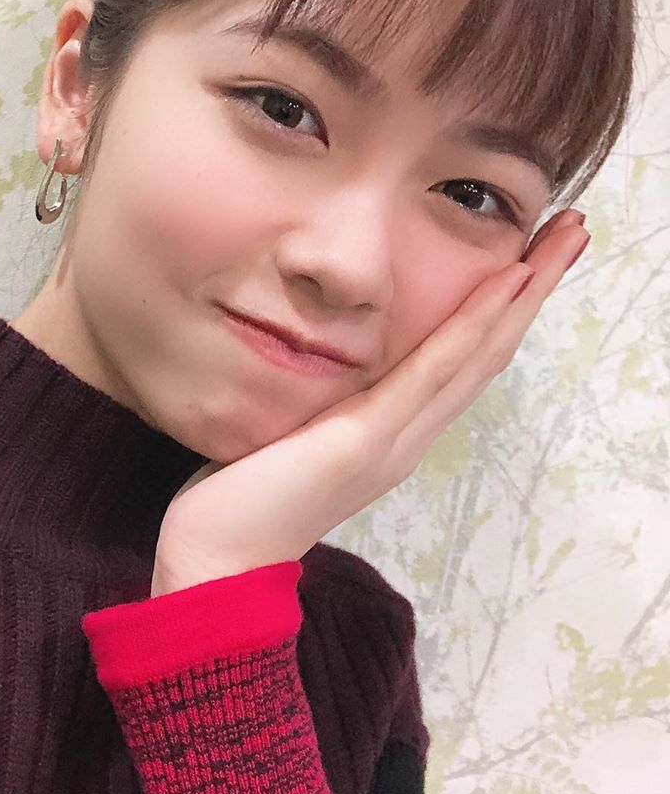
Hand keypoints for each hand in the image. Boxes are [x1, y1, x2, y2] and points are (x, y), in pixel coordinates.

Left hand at [151, 209, 590, 597]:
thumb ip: (317, 407)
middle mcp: (407, 439)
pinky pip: (430, 375)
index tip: (532, 257)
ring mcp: (393, 443)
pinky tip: (504, 285)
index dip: (502, 311)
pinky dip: (470, 328)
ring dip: (524, 294)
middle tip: (574, 230)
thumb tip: (315, 368)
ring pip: (475, 357)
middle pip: (486, 353)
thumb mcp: (290, 437)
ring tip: (564, 239)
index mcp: (392, 437)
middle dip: (533, 290)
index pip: (461, 364)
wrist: (218, 563)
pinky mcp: (364, 441)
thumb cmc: (242, 501)